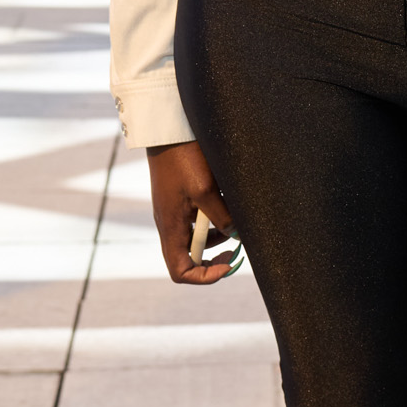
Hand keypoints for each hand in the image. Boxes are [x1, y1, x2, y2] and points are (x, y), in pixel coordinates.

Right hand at [147, 139, 235, 285]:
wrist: (168, 130)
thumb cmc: (183, 157)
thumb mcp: (206, 190)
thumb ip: (221, 217)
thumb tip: (236, 236)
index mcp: (171, 228)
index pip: (180, 271)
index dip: (206, 276)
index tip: (228, 263)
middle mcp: (169, 224)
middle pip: (189, 258)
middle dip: (215, 256)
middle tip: (237, 247)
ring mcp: (173, 212)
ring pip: (196, 238)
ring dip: (217, 234)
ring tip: (232, 215)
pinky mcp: (179, 199)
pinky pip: (197, 219)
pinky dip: (213, 217)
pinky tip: (224, 199)